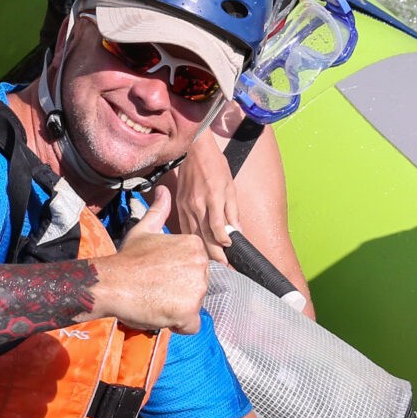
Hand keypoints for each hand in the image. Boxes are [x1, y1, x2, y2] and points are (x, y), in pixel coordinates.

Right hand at [95, 187, 209, 333]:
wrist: (111, 282)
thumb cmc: (128, 258)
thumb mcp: (144, 229)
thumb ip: (159, 210)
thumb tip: (162, 189)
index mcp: (195, 245)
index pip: (196, 270)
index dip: (177, 276)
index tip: (158, 274)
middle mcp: (202, 265)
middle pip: (198, 288)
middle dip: (179, 293)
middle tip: (155, 288)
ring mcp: (197, 288)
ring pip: (194, 307)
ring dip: (177, 309)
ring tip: (155, 299)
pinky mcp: (190, 311)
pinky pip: (191, 326)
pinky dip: (177, 325)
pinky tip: (160, 313)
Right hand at [166, 135, 236, 262]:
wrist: (194, 150)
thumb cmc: (215, 166)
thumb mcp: (230, 186)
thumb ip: (233, 211)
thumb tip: (237, 231)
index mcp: (213, 198)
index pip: (217, 229)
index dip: (224, 243)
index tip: (230, 251)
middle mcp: (197, 205)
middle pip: (204, 236)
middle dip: (214, 254)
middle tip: (223, 267)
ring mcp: (185, 206)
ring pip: (193, 235)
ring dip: (202, 250)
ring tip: (211, 262)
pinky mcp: (179, 205)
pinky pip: (184, 228)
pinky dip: (191, 239)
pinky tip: (196, 248)